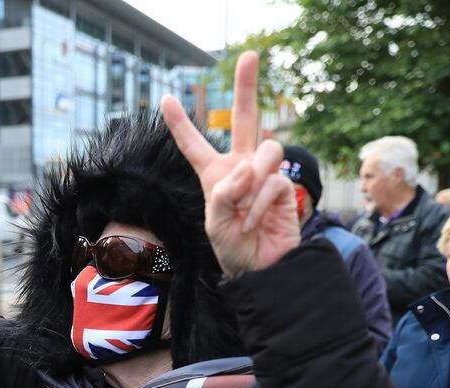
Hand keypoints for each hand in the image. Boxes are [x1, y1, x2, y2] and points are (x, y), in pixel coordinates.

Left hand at [161, 51, 299, 277]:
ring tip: (244, 209)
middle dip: (247, 86)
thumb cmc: (233, 248)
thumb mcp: (214, 223)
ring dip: (252, 181)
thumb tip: (247, 169)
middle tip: (250, 55)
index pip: (194, 145)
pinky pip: (271, 182)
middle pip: (244, 119)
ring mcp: (264, 175)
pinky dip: (259, 205)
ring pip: (266, 151)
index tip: (166, 99)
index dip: (180, 123)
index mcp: (214, 175)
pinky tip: (254, 223)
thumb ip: (222, 194)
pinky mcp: (283, 188)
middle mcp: (240, 168)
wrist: (260, 270)